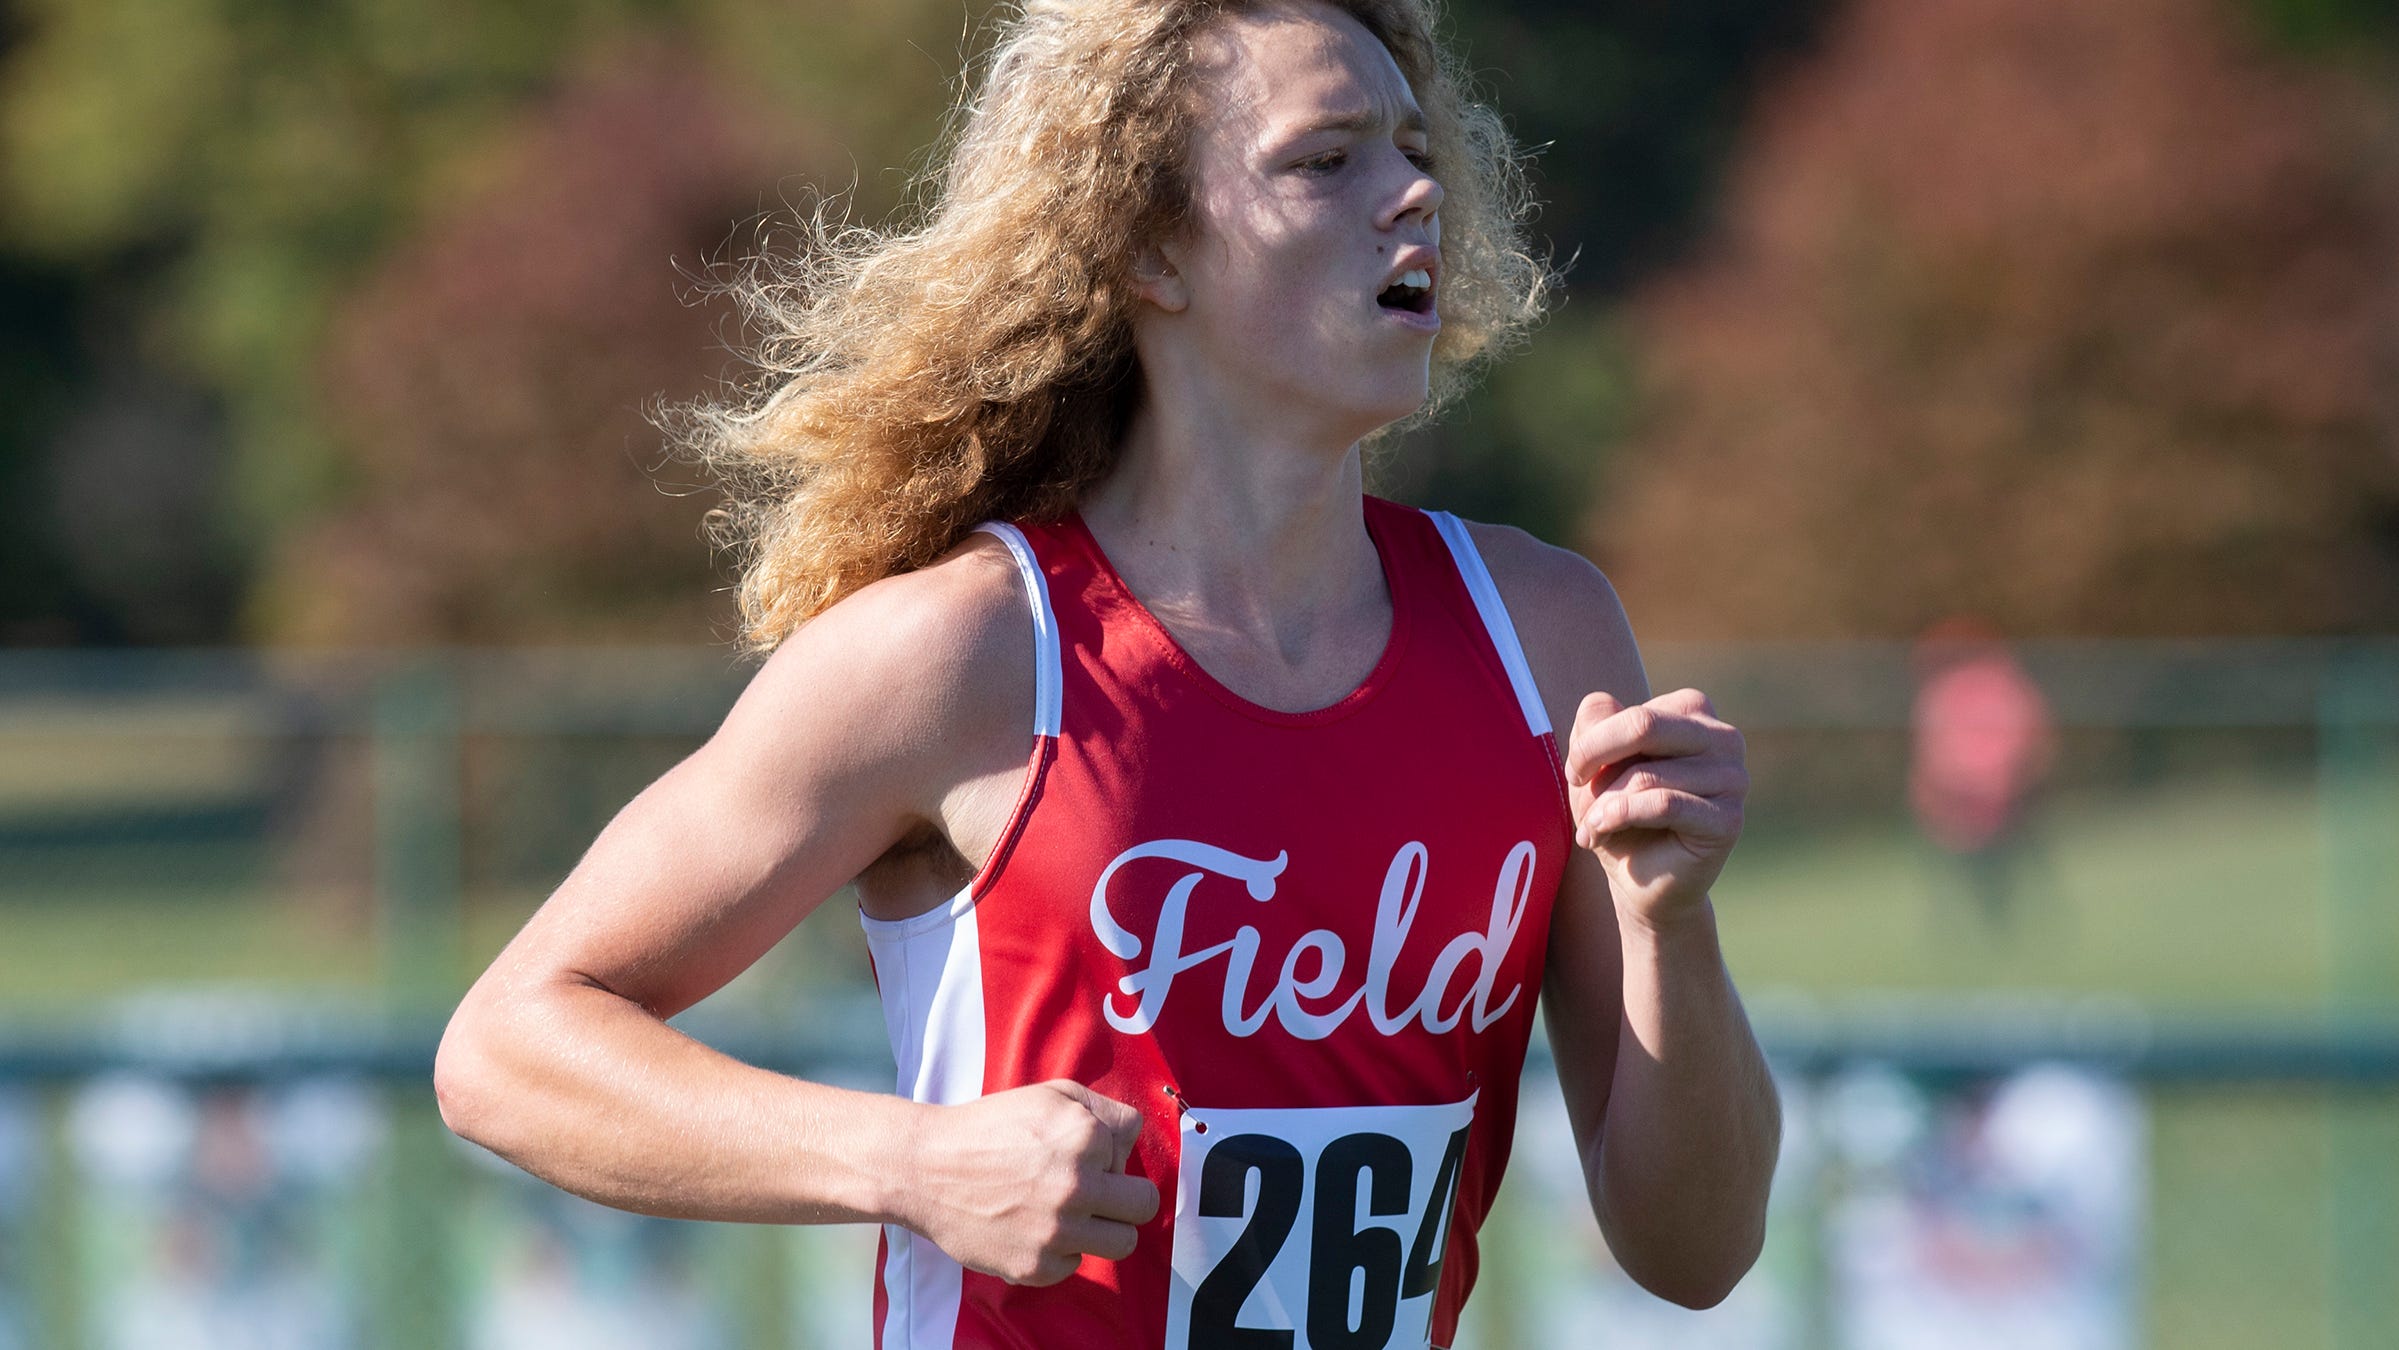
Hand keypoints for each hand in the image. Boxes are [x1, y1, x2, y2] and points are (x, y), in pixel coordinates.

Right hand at [902, 1079, 1160, 1285]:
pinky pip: (1075, 1266)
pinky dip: (1059, 1252)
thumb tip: (1130, 1143)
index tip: (1079, 1155)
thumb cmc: (989, 1128)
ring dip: (1103, 1230)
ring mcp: (1058, 1231)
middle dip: (1124, 1197)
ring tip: (1072, 1216)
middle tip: (1096, 1195)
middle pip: (1144, 1204)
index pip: (1130, 1151)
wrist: (926, 1168)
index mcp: (1085, 1136)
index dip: (1106, 1153)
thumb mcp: (1049, 1095)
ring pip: (1123, 1243)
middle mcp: (1078, 1185)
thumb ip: (1102, 1110)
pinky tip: (1034, 1230)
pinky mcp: (1036, 1266)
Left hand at [1564, 688, 1747, 928]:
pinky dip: (1619, 818)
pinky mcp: (1729, 820)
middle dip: (1594, 757)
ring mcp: (1733, 778)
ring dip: (1602, 804)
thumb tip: (1601, 705)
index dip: (1590, 743)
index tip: (1576, 774)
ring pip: (1647, 774)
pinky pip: (1663, 805)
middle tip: (1576, 788)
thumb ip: (1594, 725)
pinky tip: (1598, 834)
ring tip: (1590, 827)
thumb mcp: (1595, 765)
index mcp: (1693, 713)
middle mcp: (1723, 738)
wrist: (1642, 883)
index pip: (1629, 711)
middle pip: (1643, 724)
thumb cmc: (1620, 816)